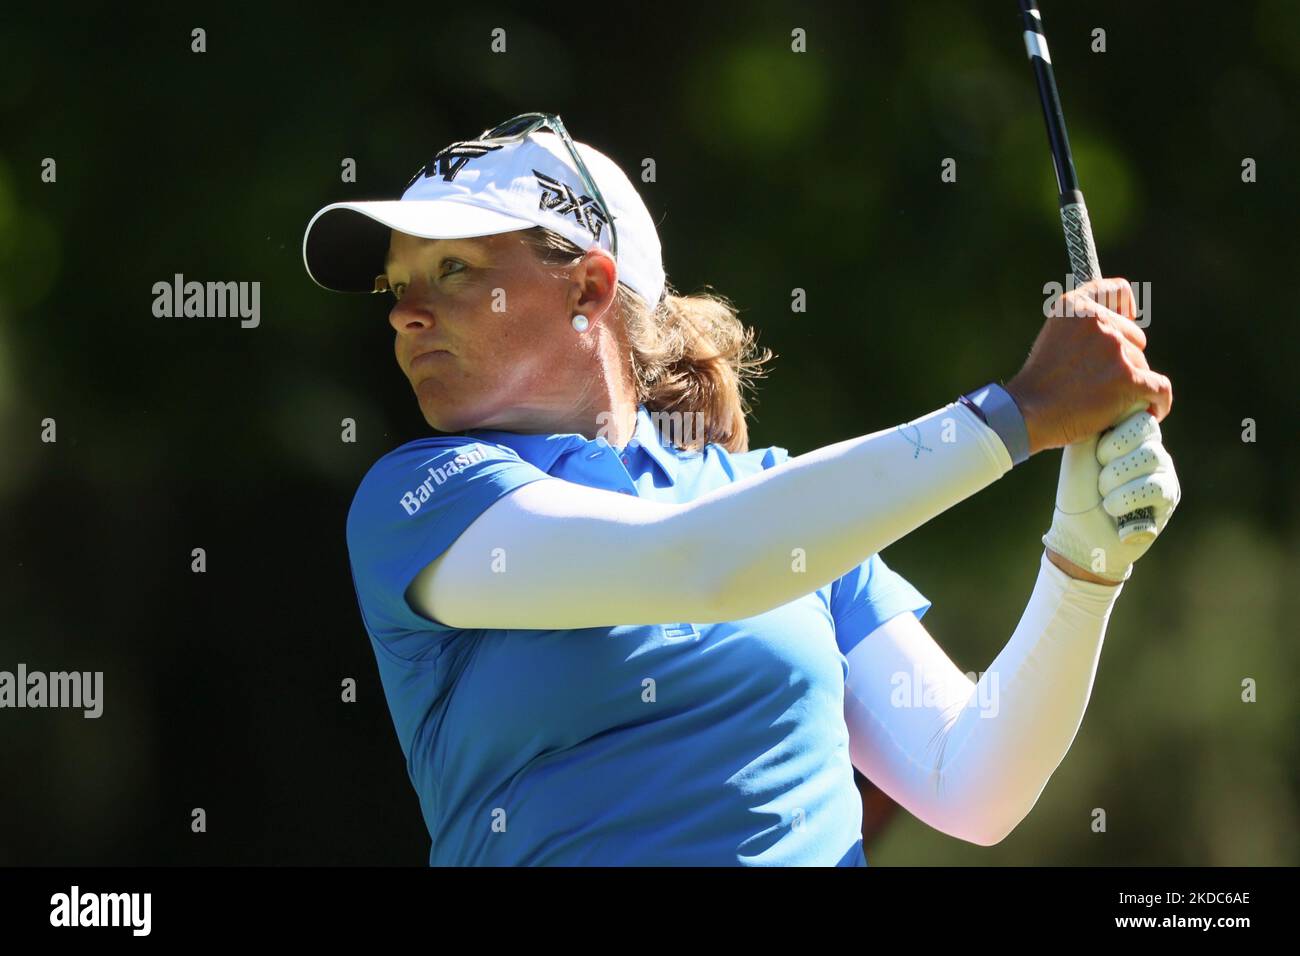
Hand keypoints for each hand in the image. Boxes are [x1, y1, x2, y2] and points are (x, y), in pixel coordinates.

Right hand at [1006, 277, 1172, 454]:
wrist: (1027, 414)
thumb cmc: (1038, 383)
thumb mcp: (1053, 337)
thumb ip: (1081, 326)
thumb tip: (1118, 329)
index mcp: (1075, 306)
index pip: (1116, 291)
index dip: (1125, 308)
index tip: (1126, 322)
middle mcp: (1098, 321)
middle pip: (1134, 336)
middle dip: (1124, 357)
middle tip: (1101, 379)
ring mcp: (1116, 349)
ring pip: (1142, 365)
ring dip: (1130, 384)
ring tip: (1106, 402)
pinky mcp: (1129, 379)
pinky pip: (1160, 388)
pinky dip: (1158, 401)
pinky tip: (1151, 409)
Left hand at [1041, 410, 1180, 582]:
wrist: (1078, 534)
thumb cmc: (1077, 490)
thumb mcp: (1082, 449)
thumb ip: (1100, 421)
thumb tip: (1118, 394)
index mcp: (1129, 434)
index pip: (1136, 412)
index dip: (1112, 435)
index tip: (1096, 455)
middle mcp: (1151, 447)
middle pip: (1146, 430)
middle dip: (1112, 456)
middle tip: (1099, 478)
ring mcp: (1163, 471)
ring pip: (1149, 457)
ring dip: (1114, 481)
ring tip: (1104, 497)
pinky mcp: (1169, 496)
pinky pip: (1155, 487)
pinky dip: (1125, 500)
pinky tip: (1114, 511)